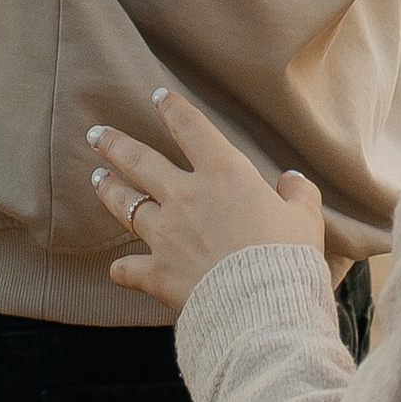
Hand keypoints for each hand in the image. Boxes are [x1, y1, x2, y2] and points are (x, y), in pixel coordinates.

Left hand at [86, 89, 326, 313]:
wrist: (262, 305)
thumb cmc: (287, 256)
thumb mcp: (305, 217)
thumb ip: (298, 194)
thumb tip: (293, 182)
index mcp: (223, 173)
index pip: (190, 128)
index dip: (172, 109)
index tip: (158, 96)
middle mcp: (186, 196)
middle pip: (139, 161)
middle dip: (114, 144)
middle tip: (95, 134)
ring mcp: (166, 234)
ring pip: (125, 205)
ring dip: (109, 191)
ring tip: (96, 179)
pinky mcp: (158, 273)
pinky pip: (128, 269)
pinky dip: (122, 269)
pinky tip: (118, 269)